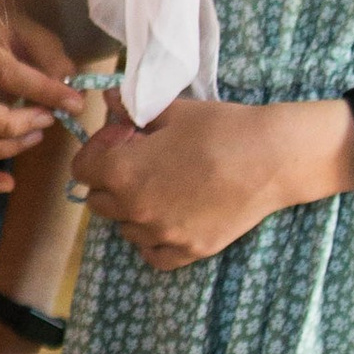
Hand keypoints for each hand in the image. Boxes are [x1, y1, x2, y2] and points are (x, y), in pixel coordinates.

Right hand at [0, 0, 79, 193]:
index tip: (74, 103)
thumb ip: (48, 54)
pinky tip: (7, 181)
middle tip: (49, 119)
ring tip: (36, 136)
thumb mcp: (22, 30)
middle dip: (24, 123)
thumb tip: (69, 85)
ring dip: (9, 146)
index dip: (44, 92)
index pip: (9, 75)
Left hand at [70, 92, 345, 270]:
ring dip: (132, 210)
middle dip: (111, 181)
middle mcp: (135, 209)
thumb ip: (132, 111)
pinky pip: (153, 254)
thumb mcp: (171, 112)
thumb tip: (110, 100)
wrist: (272, 158)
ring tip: (161, 188)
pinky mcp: (190, 250)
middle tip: (140, 163)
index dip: (97, 152)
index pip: (81, 170)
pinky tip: (169, 218)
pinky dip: (154, 240)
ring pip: (126, 228)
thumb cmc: (221, 128)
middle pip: (99, 201)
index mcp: (122, 172)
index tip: (120, 142)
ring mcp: (162, 234)